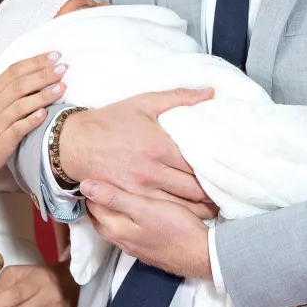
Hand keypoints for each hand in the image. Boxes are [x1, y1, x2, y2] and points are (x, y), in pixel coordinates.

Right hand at [0, 53, 66, 178]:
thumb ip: (8, 90)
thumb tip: (36, 74)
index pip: (14, 71)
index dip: (35, 61)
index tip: (55, 55)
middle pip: (20, 85)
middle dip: (43, 74)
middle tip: (63, 68)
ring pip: (21, 105)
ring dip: (43, 95)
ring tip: (62, 87)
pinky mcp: (2, 140)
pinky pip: (18, 128)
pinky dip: (32, 120)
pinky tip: (45, 114)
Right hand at [59, 89, 215, 211]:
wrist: (75, 143)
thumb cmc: (110, 121)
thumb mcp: (144, 103)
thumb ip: (179, 98)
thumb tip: (210, 91)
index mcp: (160, 146)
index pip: (198, 163)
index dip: (217, 169)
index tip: (230, 170)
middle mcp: (153, 171)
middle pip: (194, 188)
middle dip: (213, 192)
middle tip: (228, 192)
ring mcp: (142, 189)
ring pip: (182, 205)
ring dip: (202, 207)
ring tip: (217, 206)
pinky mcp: (131, 200)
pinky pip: (162, 212)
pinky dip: (180, 215)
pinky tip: (192, 214)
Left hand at [82, 180, 212, 279]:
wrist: (203, 255)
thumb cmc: (174, 226)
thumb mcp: (144, 207)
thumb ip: (115, 197)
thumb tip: (85, 186)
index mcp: (117, 229)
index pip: (93, 208)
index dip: (91, 191)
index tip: (91, 174)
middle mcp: (122, 241)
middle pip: (101, 220)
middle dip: (96, 203)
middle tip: (98, 183)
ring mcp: (136, 248)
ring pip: (114, 228)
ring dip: (110, 213)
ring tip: (113, 195)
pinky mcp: (149, 251)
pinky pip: (128, 234)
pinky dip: (124, 221)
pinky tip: (134, 215)